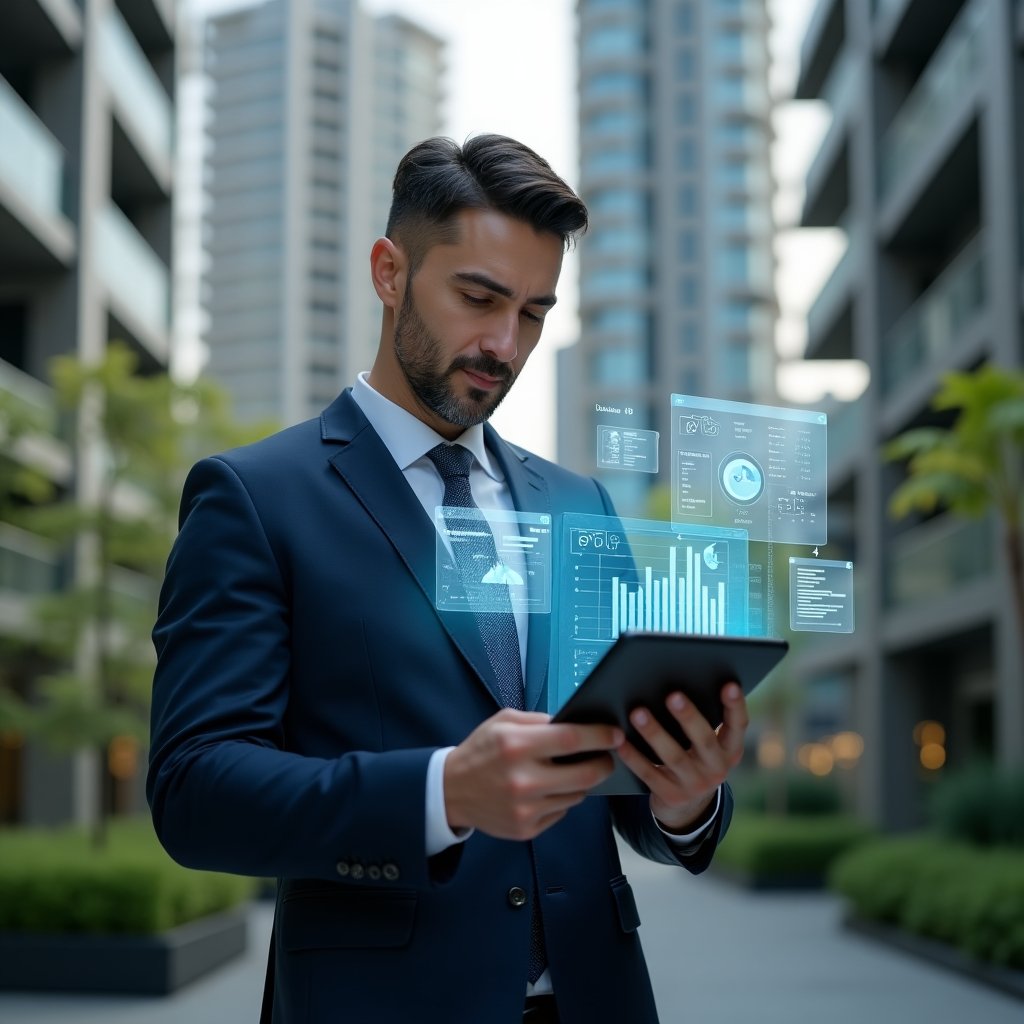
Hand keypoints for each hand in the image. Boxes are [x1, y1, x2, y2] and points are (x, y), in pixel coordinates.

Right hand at [444, 709, 623, 839]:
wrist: (451, 791)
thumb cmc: (481, 750)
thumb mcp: (504, 722)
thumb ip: (540, 721)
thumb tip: (578, 725)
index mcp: (516, 745)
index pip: (572, 740)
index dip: (599, 736)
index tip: (615, 734)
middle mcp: (523, 780)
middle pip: (585, 775)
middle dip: (603, 764)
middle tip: (607, 757)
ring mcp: (525, 809)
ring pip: (577, 796)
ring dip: (581, 782)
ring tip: (570, 772)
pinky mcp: (526, 829)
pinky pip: (561, 812)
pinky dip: (561, 799)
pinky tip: (547, 790)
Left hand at [615, 683, 747, 832]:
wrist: (688, 807)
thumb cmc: (695, 759)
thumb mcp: (708, 746)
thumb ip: (702, 722)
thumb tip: (682, 681)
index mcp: (730, 750)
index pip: (738, 725)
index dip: (735, 705)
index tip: (729, 684)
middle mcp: (717, 769)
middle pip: (704, 740)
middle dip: (688, 717)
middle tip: (672, 695)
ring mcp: (694, 785)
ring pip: (673, 757)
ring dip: (654, 733)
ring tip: (637, 713)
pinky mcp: (671, 796)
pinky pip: (649, 774)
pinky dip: (633, 757)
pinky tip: (620, 741)